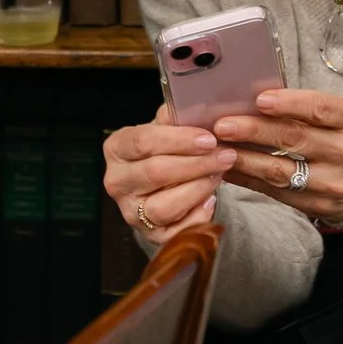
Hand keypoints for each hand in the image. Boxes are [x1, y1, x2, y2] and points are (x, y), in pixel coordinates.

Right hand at [104, 104, 233, 243]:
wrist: (164, 182)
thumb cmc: (166, 149)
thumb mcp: (166, 127)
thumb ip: (176, 117)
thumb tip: (195, 108)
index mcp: (117, 148)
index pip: (143, 141)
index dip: (179, 140)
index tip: (209, 138)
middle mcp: (117, 182)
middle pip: (156, 173)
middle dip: (197, 164)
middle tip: (225, 156)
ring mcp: (130, 211)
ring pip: (163, 206)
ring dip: (198, 189)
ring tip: (218, 176)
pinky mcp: (149, 235)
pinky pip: (175, 232)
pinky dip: (196, 217)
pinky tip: (210, 200)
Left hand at [214, 88, 342, 226]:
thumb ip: (308, 109)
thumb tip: (256, 102)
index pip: (320, 109)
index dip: (288, 104)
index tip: (259, 100)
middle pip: (295, 139)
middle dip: (254, 131)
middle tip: (223, 125)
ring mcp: (334, 183)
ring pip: (281, 171)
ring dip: (244, 159)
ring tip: (218, 149)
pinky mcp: (319, 206)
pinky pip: (277, 192)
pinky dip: (250, 180)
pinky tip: (230, 169)